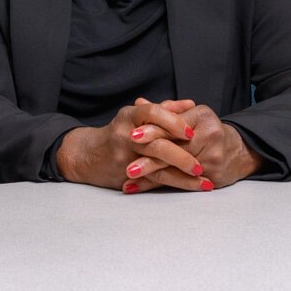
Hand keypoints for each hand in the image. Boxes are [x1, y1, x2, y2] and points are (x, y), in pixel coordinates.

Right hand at [56, 99, 201, 190]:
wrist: (87, 156)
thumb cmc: (118, 133)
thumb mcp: (136, 117)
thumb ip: (163, 110)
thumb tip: (190, 104)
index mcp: (130, 115)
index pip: (152, 112)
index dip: (173, 121)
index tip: (191, 132)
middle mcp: (125, 134)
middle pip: (156, 143)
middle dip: (181, 155)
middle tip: (200, 164)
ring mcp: (123, 156)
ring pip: (156, 166)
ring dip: (182, 176)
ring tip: (203, 180)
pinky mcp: (123, 174)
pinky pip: (153, 181)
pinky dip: (174, 184)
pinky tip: (191, 187)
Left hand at [127, 102, 262, 192]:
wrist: (238, 151)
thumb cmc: (206, 132)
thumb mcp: (189, 116)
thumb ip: (164, 112)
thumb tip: (138, 103)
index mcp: (202, 116)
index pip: (172, 125)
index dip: (152, 131)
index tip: (132, 136)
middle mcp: (210, 135)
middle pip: (174, 150)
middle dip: (149, 160)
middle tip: (128, 167)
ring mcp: (214, 158)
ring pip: (177, 170)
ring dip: (151, 178)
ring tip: (130, 182)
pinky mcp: (215, 177)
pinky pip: (183, 185)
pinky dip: (161, 188)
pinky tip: (143, 190)